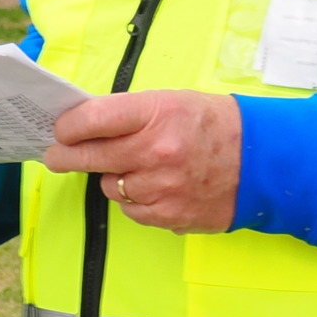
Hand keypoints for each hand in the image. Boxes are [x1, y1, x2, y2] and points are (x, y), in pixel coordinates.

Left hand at [44, 90, 241, 234]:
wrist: (261, 158)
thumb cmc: (213, 124)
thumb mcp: (173, 102)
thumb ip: (130, 114)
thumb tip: (84, 125)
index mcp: (157, 113)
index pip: (92, 119)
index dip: (68, 125)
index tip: (60, 129)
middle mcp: (156, 151)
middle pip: (88, 156)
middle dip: (64, 156)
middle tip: (56, 156)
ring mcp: (161, 187)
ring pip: (110, 186)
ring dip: (115, 177)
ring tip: (139, 167)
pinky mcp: (167, 215)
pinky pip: (131, 209)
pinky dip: (136, 199)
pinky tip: (156, 186)